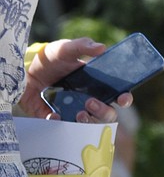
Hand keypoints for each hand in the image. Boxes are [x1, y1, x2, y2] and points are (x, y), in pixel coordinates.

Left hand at [19, 38, 133, 121]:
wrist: (27, 72)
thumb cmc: (51, 60)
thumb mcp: (65, 49)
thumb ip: (82, 46)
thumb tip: (102, 47)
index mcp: (97, 87)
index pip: (117, 96)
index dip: (124, 99)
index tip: (122, 98)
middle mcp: (90, 103)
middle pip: (108, 115)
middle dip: (103, 111)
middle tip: (90, 102)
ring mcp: (77, 114)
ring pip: (91, 125)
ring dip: (88, 121)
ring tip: (79, 113)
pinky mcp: (62, 122)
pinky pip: (66, 129)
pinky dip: (61, 123)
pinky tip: (55, 115)